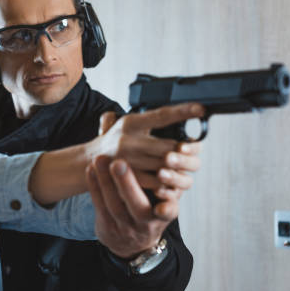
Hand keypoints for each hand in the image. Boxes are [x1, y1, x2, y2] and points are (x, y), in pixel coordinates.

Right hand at [87, 103, 203, 174]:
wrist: (88, 163)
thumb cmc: (114, 142)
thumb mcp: (123, 123)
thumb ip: (144, 118)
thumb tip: (176, 111)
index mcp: (131, 123)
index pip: (161, 115)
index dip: (183, 111)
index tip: (201, 109)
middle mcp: (129, 140)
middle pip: (171, 145)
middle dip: (188, 149)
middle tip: (196, 150)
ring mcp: (129, 161)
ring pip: (168, 164)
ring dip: (182, 166)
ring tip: (189, 165)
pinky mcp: (130, 179)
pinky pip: (159, 181)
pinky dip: (170, 181)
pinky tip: (175, 179)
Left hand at [87, 155, 178, 258]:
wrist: (131, 243)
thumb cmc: (152, 208)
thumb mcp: (167, 199)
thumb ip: (168, 178)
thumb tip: (175, 151)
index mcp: (165, 215)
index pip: (169, 212)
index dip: (167, 207)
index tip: (162, 199)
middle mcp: (146, 224)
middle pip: (138, 207)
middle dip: (127, 184)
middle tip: (118, 163)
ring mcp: (125, 227)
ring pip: (114, 206)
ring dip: (105, 181)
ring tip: (100, 159)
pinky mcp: (107, 226)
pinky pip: (99, 205)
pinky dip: (94, 186)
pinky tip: (90, 169)